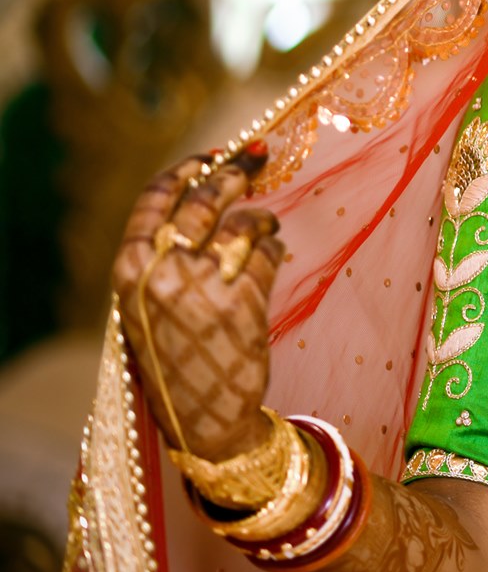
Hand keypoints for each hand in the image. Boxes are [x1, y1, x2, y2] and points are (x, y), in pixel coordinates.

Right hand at [111, 143, 281, 461]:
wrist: (203, 417)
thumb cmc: (175, 354)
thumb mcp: (147, 303)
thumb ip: (162, 256)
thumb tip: (201, 191)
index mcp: (128, 271)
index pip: (155, 200)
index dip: (187, 171)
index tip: (212, 154)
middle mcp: (161, 272)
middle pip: (205, 201)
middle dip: (235, 174)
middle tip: (256, 161)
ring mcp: (204, 285)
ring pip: (243, 222)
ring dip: (262, 217)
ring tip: (266, 224)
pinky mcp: (245, 299)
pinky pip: (269, 252)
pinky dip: (275, 249)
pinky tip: (272, 259)